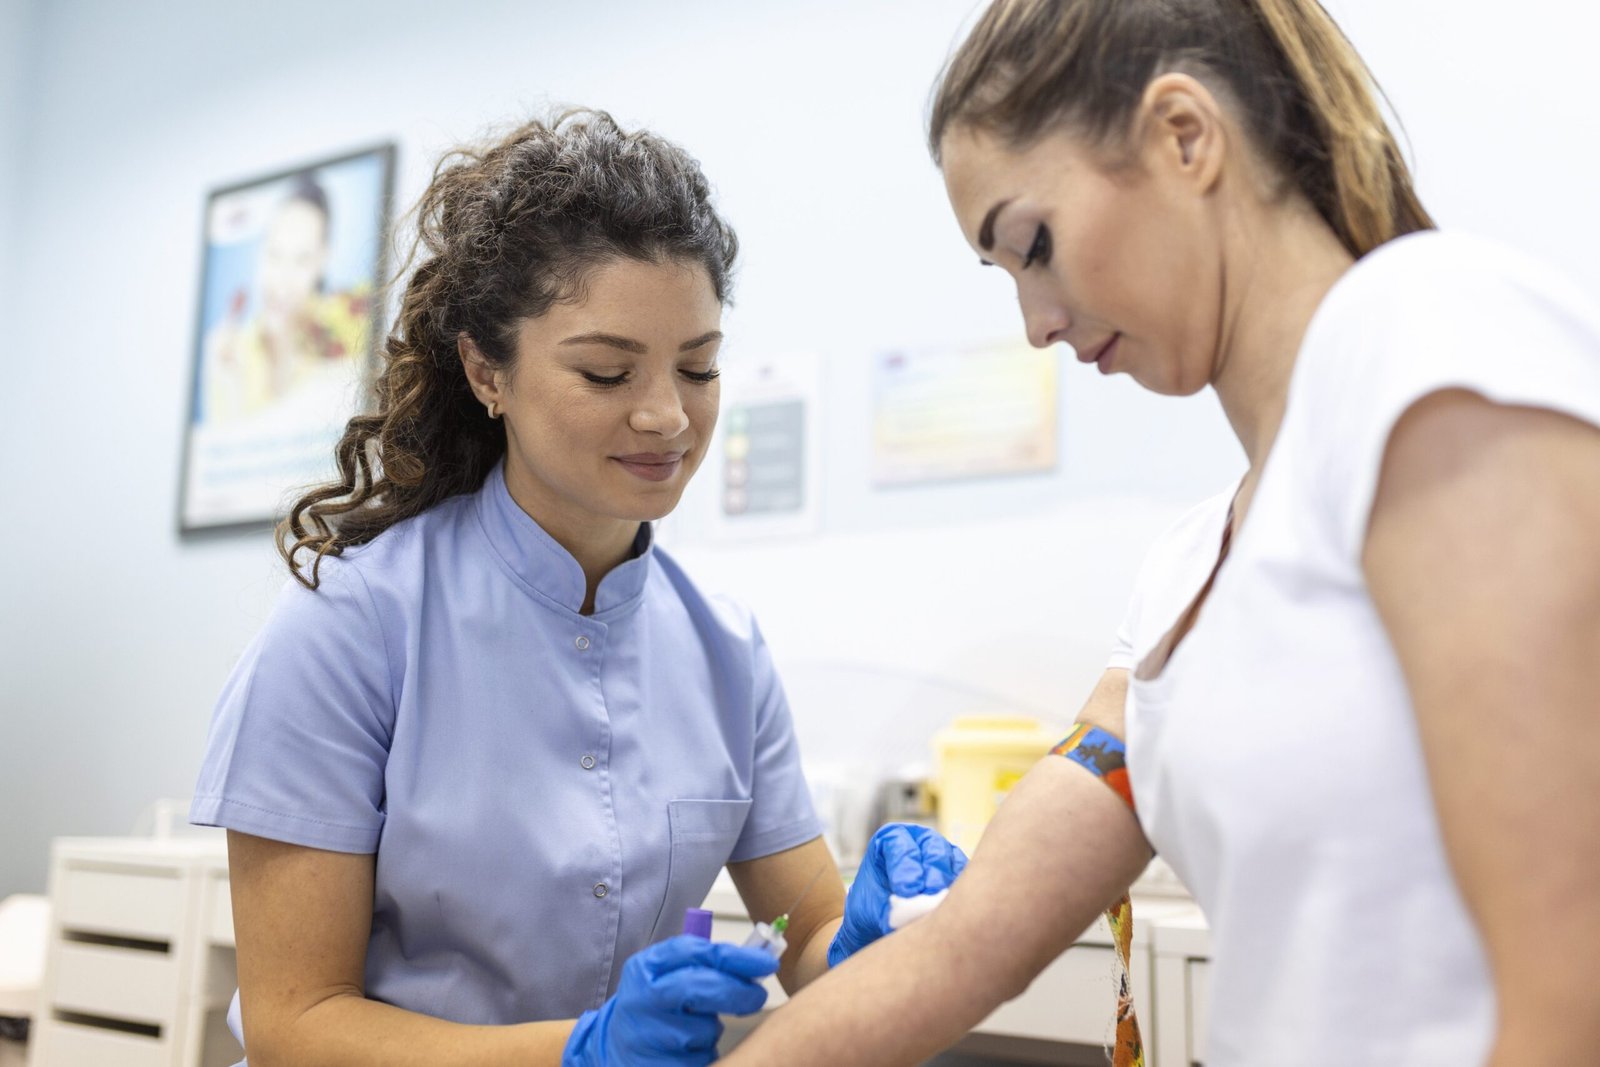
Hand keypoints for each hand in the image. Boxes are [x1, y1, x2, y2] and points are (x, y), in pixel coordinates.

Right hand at [563, 935, 778, 1066]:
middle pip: (699, 987)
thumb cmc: (654, 1005)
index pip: (695, 952)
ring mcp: (646, 1036)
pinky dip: (702, 1053)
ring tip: (695, 1027)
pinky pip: (698, 1058)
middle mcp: (641, 999)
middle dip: (736, 992)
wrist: (615, 1047)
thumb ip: (703, 961)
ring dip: (712, 1029)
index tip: (765, 962)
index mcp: (645, 968)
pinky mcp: (657, 1066)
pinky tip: (686, 1049)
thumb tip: (758, 959)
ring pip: (702, 1029)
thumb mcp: (666, 973)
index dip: (735, 957)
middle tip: (757, 996)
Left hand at [828, 823, 967, 966]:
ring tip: (944, 903)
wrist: (882, 927)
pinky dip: (964, 890)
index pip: (899, 843)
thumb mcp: (873, 911)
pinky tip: (958, 907)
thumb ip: (892, 910)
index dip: (904, 864)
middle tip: (930, 894)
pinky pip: (967, 876)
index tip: (905, 890)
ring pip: (953, 860)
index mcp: (890, 839)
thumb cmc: (872, 912)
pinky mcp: (959, 872)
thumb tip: (914, 915)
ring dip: (950, 881)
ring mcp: (942, 854)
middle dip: (932, 871)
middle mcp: (919, 840)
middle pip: (932, 846)